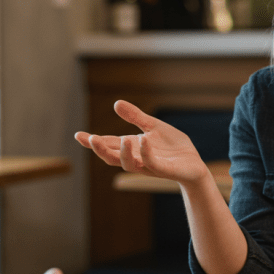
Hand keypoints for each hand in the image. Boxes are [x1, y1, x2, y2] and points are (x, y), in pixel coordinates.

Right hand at [74, 100, 208, 185]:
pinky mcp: (165, 169)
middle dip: (100, 149)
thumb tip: (116, 103)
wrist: (194, 164)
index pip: (108, 144)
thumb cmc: (172, 148)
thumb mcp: (153, 126)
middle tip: (91, 139)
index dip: (93, 141)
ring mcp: (149, 166)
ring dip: (123, 153)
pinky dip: (146, 153)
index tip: (78, 135)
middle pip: (112, 157)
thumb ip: (136, 117)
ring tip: (123, 139)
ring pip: (129, 164)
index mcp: (132, 148)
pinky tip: (143, 140)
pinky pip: (152, 163)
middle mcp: (137, 158)